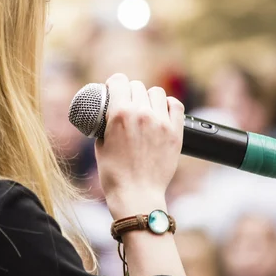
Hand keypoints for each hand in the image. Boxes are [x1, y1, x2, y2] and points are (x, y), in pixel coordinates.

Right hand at [94, 73, 184, 217]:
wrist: (136, 195)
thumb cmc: (115, 175)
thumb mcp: (100, 144)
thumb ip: (104, 124)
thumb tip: (107, 114)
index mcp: (119, 114)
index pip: (119, 80)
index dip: (114, 84)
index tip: (114, 89)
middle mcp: (141, 113)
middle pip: (137, 85)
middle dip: (130, 92)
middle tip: (128, 104)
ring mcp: (160, 122)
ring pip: (156, 92)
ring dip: (149, 98)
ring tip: (146, 109)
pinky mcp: (174, 132)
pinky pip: (175, 105)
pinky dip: (168, 106)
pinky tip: (162, 112)